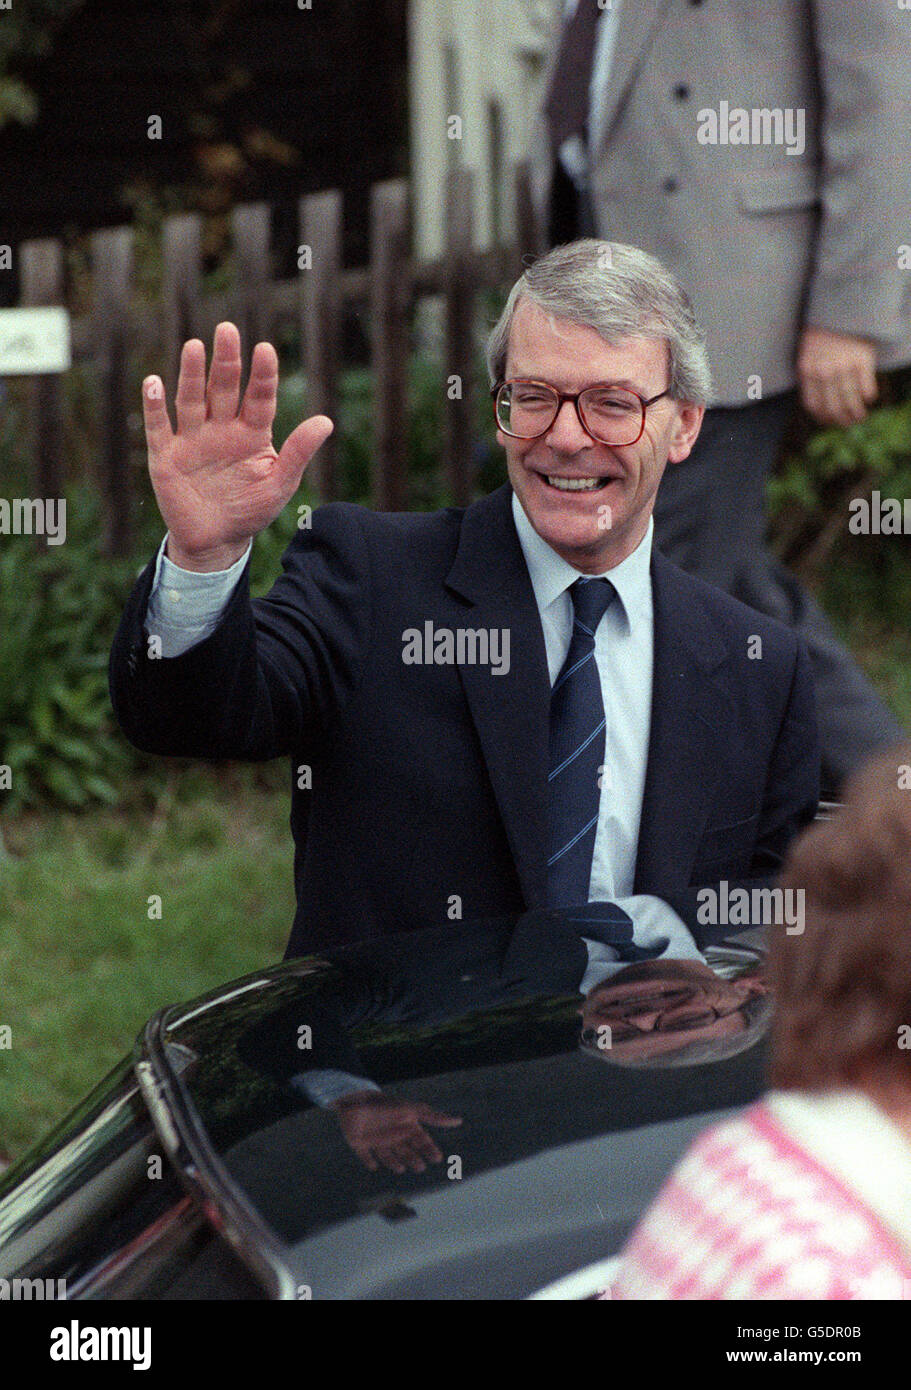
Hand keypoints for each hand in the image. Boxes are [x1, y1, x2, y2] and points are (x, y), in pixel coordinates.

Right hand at [142, 321, 333, 570]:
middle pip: (224, 389)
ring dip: (192, 374)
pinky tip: (154, 383)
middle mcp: (221, 428)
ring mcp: (192, 439)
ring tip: (195, 346)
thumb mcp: (280, 485)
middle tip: (227, 329)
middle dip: (226, 361)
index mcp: (252, 432)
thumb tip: (326, 421)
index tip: (265, 350)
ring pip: (192, 400)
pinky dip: (155, 406)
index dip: (262, 375)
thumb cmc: (251, 510)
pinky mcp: (166, 456)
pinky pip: (159, 427)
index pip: (259, 397)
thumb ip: (298, 453)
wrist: (216, 541)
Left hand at [331, 1092, 462, 1173]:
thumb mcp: (410, 1111)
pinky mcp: (359, 1143)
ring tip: (401, 1168)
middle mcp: (392, 1133)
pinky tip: (373, 1166)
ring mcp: (376, 1138)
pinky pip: (365, 1155)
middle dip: (414, 1159)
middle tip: (420, 1167)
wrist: (354, 1100)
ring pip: (388, 1155)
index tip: (437, 1158)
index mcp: (405, 1124)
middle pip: (406, 1150)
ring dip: (395, 1163)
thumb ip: (432, 1117)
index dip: (429, 1149)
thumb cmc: (386, 1105)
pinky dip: (369, 1161)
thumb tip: (458, 1120)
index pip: (421, 1140)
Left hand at [796, 326, 877, 428]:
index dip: (822, 417)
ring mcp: (844, 366)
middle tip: (848, 423)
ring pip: (850, 402)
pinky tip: (869, 398)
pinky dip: (869, 397)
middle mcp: (824, 371)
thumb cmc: (822, 332)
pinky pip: (867, 388)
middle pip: (832, 408)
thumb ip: (810, 375)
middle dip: (841, 421)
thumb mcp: (807, 353)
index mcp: (807, 370)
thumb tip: (817, 405)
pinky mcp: (863, 360)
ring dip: (856, 414)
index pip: (813, 405)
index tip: (829, 420)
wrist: (841, 308)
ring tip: (860, 417)